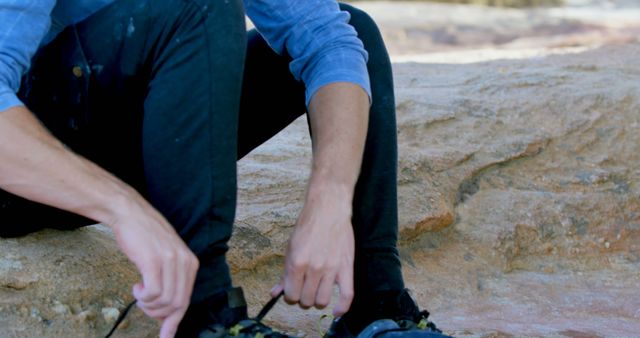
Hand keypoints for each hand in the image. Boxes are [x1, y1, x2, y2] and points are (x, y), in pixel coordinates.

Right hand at [108, 194, 198, 337]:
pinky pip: (154, 293)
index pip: (187, 300)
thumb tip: (168, 312)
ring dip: (148, 305)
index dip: (174, 321)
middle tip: (144, 305)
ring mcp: (170, 261)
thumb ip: (170, 281)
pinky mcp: (154, 261)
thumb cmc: (144, 237)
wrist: (129, 213)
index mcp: (190, 262)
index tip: (166, 335)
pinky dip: (143, 297)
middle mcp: (185, 262)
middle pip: (177, 305)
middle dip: (158, 314)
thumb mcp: (165, 258)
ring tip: (140, 292)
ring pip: (165, 302)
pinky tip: (137, 286)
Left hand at [271, 182, 354, 315]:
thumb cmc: (308, 226)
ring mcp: (331, 269)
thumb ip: (285, 272)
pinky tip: (336, 311)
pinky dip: (341, 307)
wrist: (329, 209)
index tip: (292, 291)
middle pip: (306, 300)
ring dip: (317, 300)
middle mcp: (314, 268)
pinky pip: (347, 295)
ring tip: (317, 292)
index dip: (290, 296)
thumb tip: (276, 292)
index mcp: (297, 262)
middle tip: (304, 289)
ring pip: (322, 301)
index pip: (291, 295)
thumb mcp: (291, 247)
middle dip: (303, 298)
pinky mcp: (346, 267)